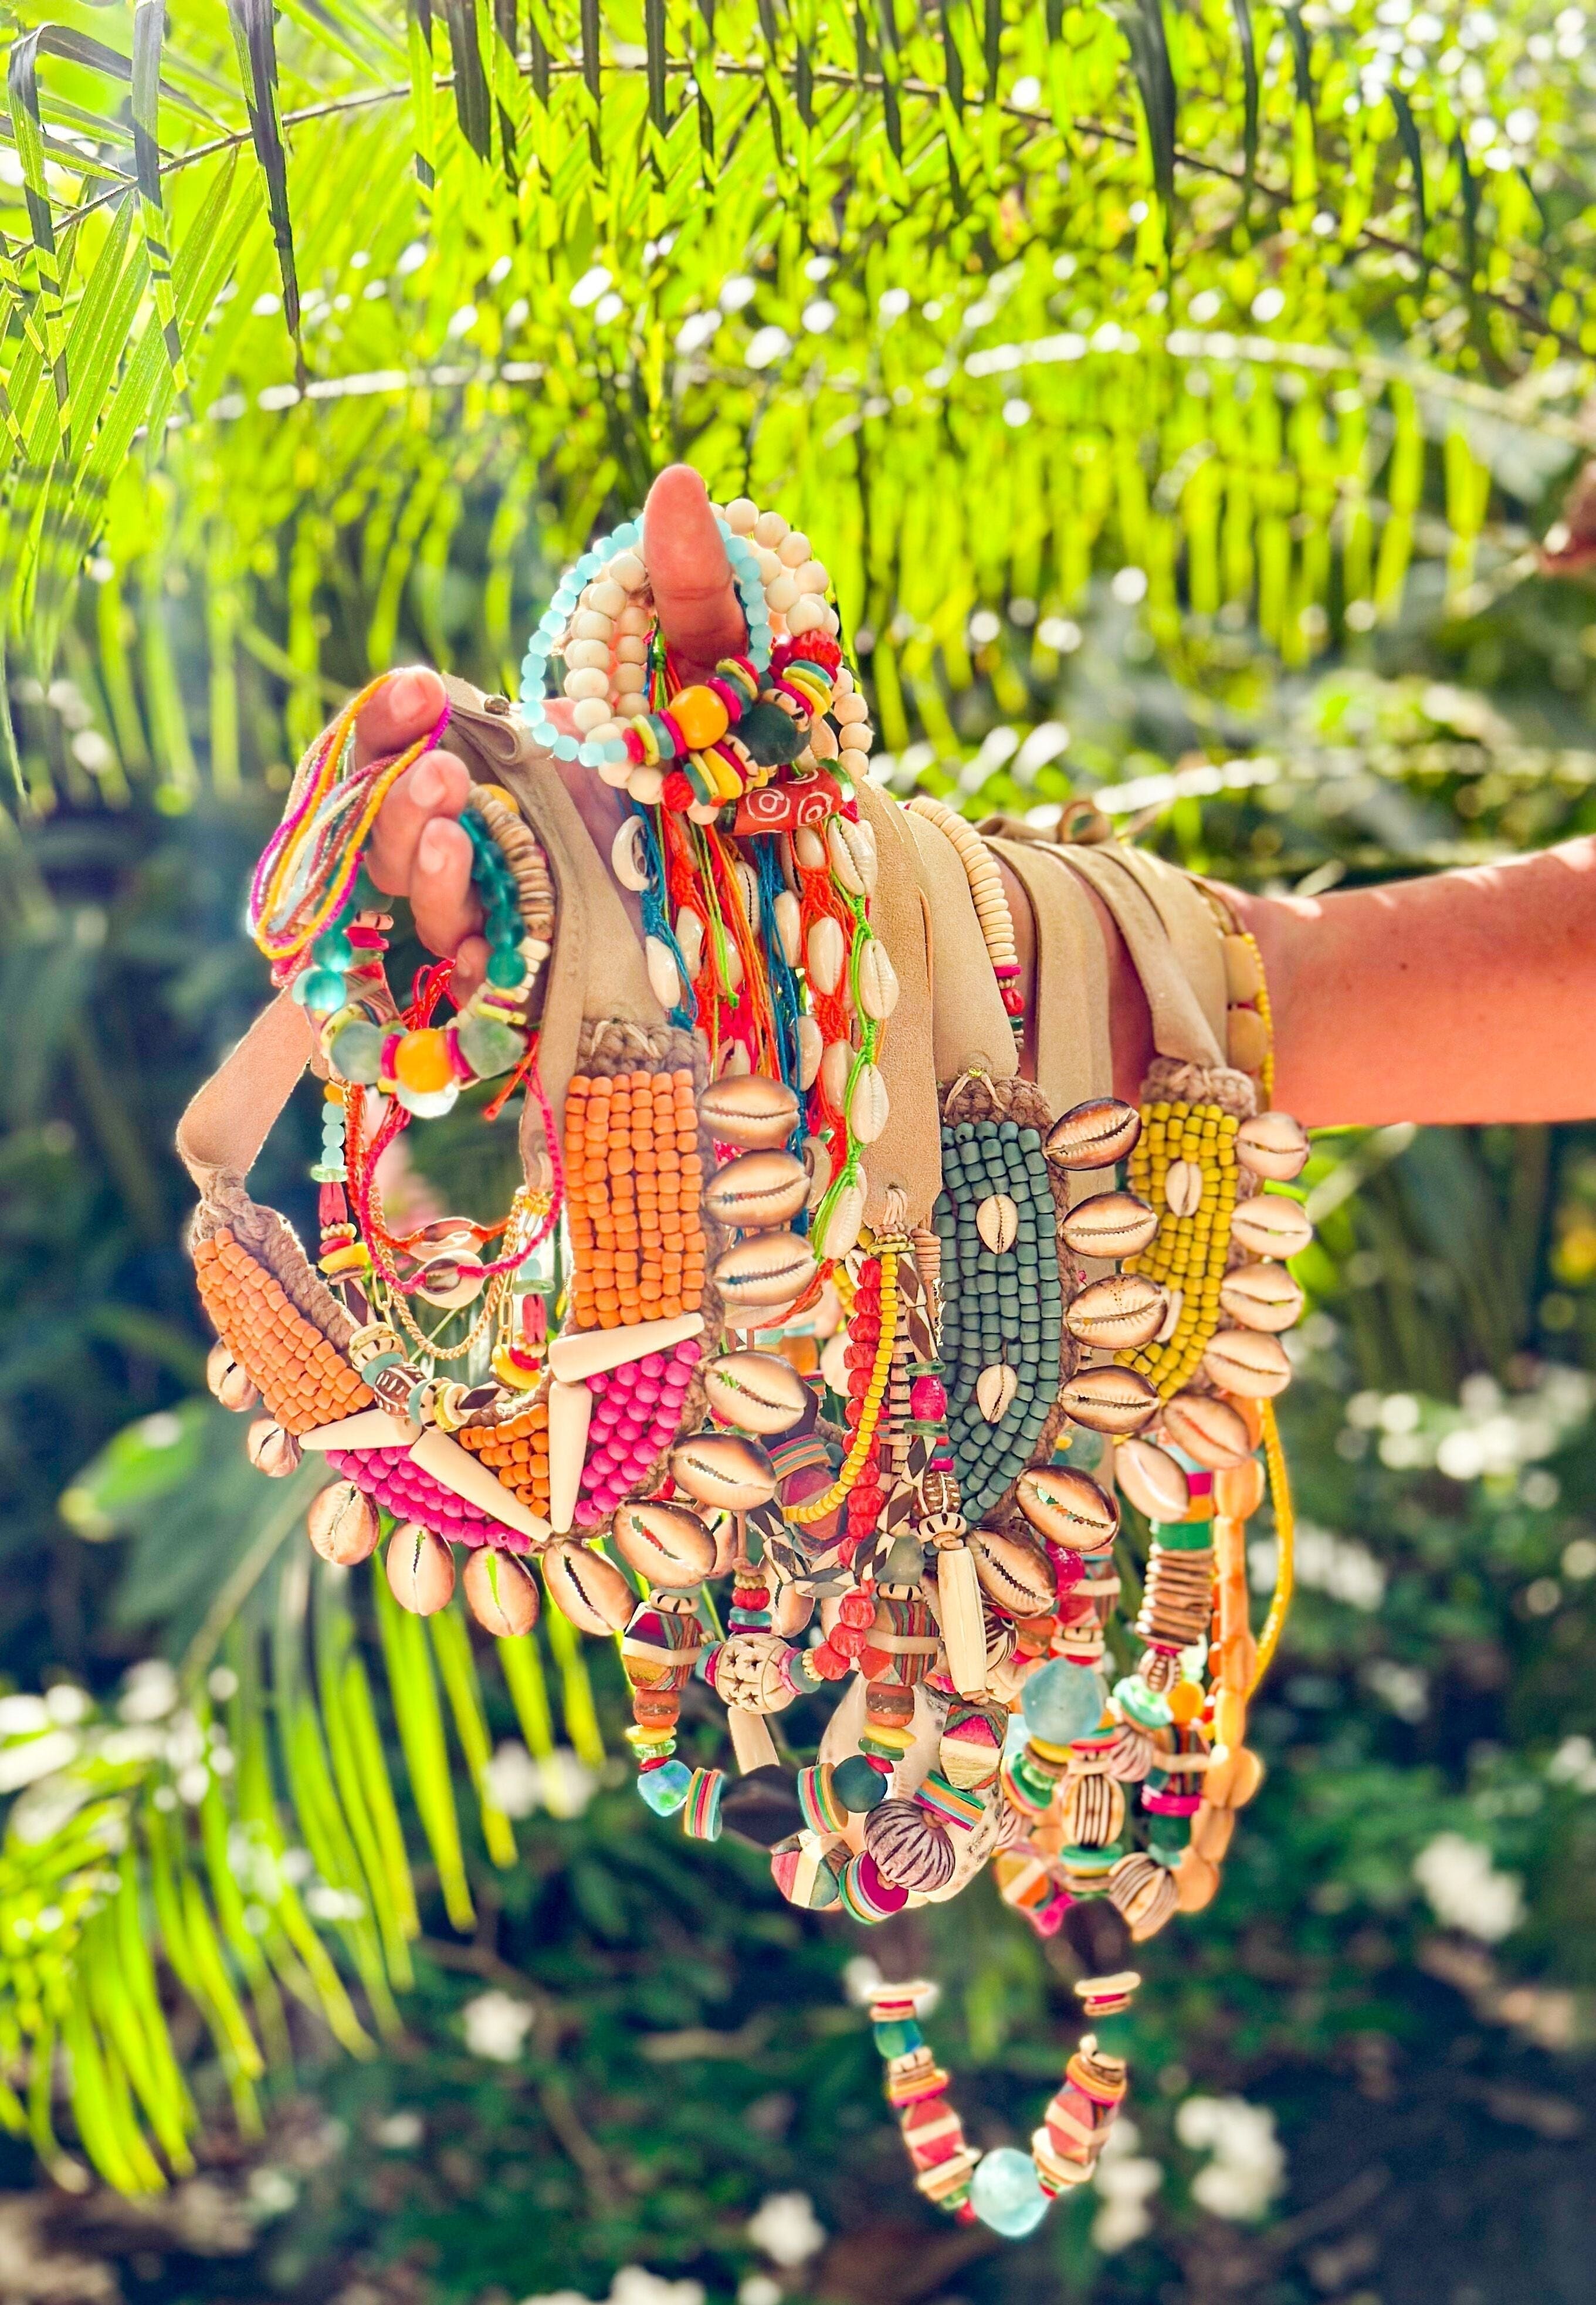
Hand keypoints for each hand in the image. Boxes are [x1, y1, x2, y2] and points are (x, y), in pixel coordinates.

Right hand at [354, 466, 745, 989]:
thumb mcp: (735, 665)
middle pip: (389, 832)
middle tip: (438, 778)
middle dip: (396, 806)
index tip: (415, 690)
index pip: (395, 742)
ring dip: (429, 881)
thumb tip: (679, 485)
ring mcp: (518, 915)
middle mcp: (493, 834)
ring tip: (457, 844)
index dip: (382, 722)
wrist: (836, 861)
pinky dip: (473, 974)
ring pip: (427, 914)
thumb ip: (696, 590)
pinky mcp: (552, 993)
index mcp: (508, 752)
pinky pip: (482, 995)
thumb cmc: (769, 744)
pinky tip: (489, 953)